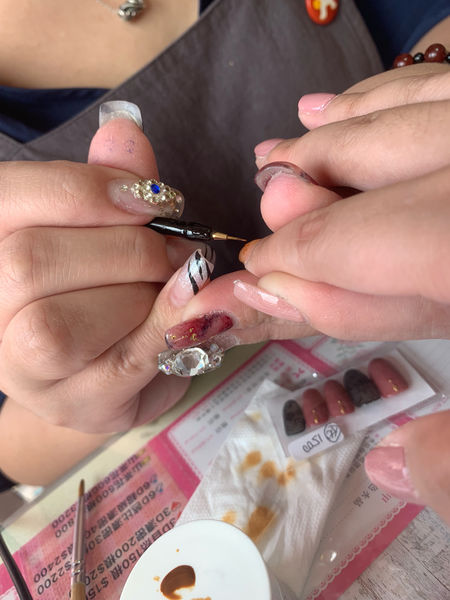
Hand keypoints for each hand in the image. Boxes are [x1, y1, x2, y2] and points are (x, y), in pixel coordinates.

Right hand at [0, 111, 198, 432]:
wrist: (102, 368)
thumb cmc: (98, 288)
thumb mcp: (97, 230)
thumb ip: (105, 182)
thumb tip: (124, 131)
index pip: (12, 199)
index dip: (88, 189)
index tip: (150, 199)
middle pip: (31, 261)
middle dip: (127, 248)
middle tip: (176, 249)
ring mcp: (17, 369)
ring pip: (61, 323)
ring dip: (141, 294)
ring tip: (174, 284)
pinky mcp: (71, 407)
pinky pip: (119, 363)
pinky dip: (165, 327)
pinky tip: (190, 308)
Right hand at [242, 67, 449, 524]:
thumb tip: (387, 463)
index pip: (358, 245)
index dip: (290, 267)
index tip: (242, 287)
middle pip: (379, 165)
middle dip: (306, 192)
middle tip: (260, 202)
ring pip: (410, 111)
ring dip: (339, 133)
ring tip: (287, 140)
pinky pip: (446, 88)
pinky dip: (394, 95)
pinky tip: (346, 104)